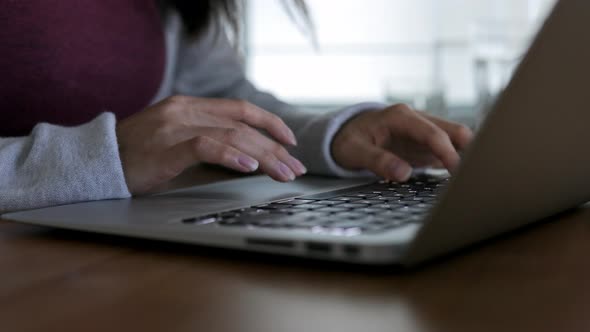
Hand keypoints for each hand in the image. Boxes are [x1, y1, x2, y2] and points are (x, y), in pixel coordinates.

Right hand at [116, 96, 306, 193]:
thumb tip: (250, 159)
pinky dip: (230, 155)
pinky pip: (204, 147)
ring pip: (231, 135)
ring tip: (283, 172)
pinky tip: (249, 166)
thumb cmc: (140, 157)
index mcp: (190, 106)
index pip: (240, 109)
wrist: (98, 163)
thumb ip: (210, 143)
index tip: (290, 141)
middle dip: (274, 147)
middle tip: (295, 167)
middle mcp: (185, 111)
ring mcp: (174, 127)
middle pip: (242, 125)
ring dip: (263, 156)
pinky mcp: (165, 147)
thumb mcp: (178, 143)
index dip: (270, 122)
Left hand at [331, 104, 472, 180]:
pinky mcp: (424, 146)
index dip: (448, 152)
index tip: (456, 172)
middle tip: (473, 176)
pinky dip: (455, 164)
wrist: (344, 136)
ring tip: (471, 181)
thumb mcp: (354, 151)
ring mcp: (422, 133)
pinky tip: (459, 181)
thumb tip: (403, 173)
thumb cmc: (348, 140)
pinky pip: (447, 152)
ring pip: (455, 141)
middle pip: (453, 131)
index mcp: (400, 117)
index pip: (433, 133)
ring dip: (464, 158)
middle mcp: (416, 121)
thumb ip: (377, 161)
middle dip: (468, 151)